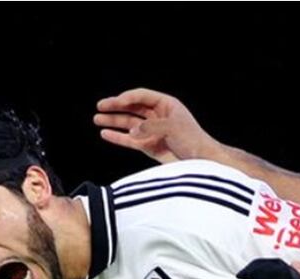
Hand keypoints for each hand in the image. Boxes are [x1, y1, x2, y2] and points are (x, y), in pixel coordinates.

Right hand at [94, 88, 221, 163]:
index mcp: (166, 105)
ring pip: (129, 124)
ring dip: (113, 121)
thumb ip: (151, 127)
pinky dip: (118, 137)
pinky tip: (105, 134)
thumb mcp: (173, 128)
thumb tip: (133, 131)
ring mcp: (153, 131)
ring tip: (97, 119)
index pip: (142, 96)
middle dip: (116, 107)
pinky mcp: (150, 146)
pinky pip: (130, 140)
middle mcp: (158, 116)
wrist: (203, 162)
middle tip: (100, 106)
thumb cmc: (194, 141)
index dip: (127, 98)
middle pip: (132, 108)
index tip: (115, 102)